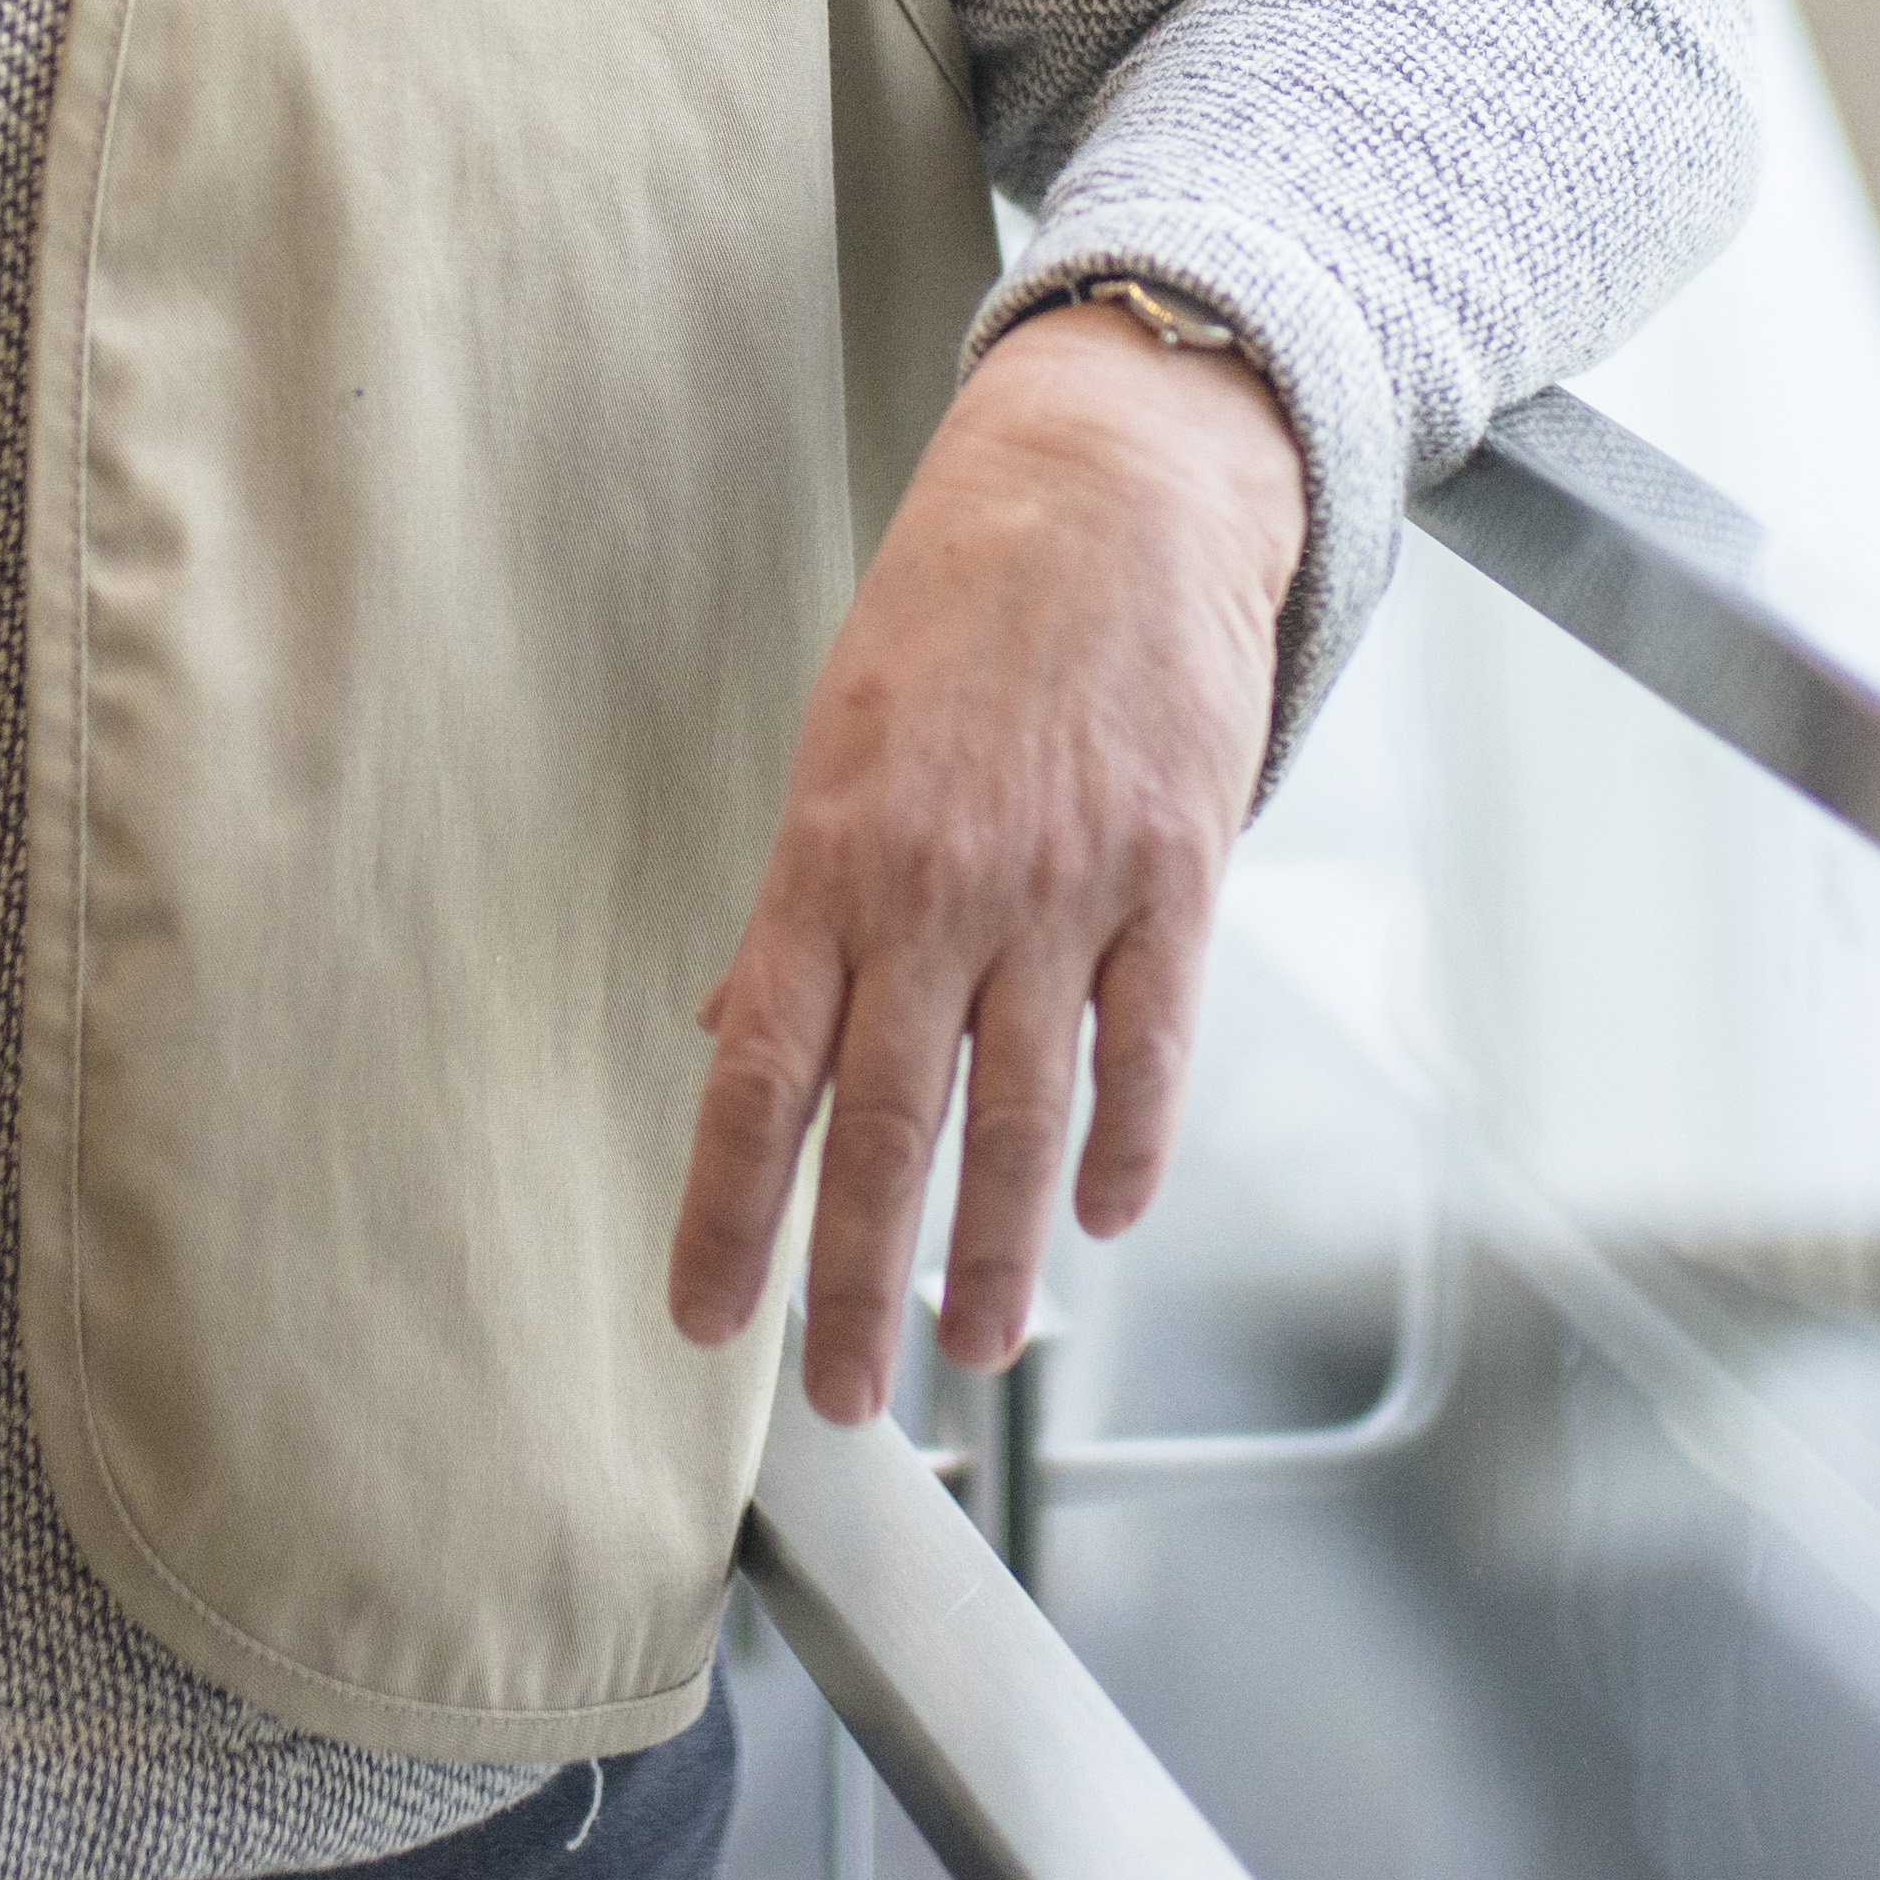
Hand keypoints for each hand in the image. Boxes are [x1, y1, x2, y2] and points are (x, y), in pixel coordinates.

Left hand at [664, 295, 1308, 1423]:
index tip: (703, 1315)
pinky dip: (1125, 1147)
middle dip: (858, 1283)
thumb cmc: (958, 605)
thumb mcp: (840, 739)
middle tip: (846, 1398)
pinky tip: (1101, 1216)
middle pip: (888, 1129)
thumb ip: (799, 905)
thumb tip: (735, 1026)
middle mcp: (938, 888)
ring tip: (976, 1349)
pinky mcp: (1176, 876)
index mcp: (829, 856)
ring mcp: (1064, 887)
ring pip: (1022, 1115)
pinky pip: (1152, 1048)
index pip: (759, 1073)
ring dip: (996, 1253)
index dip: (727, 1208)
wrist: (1113, 481)